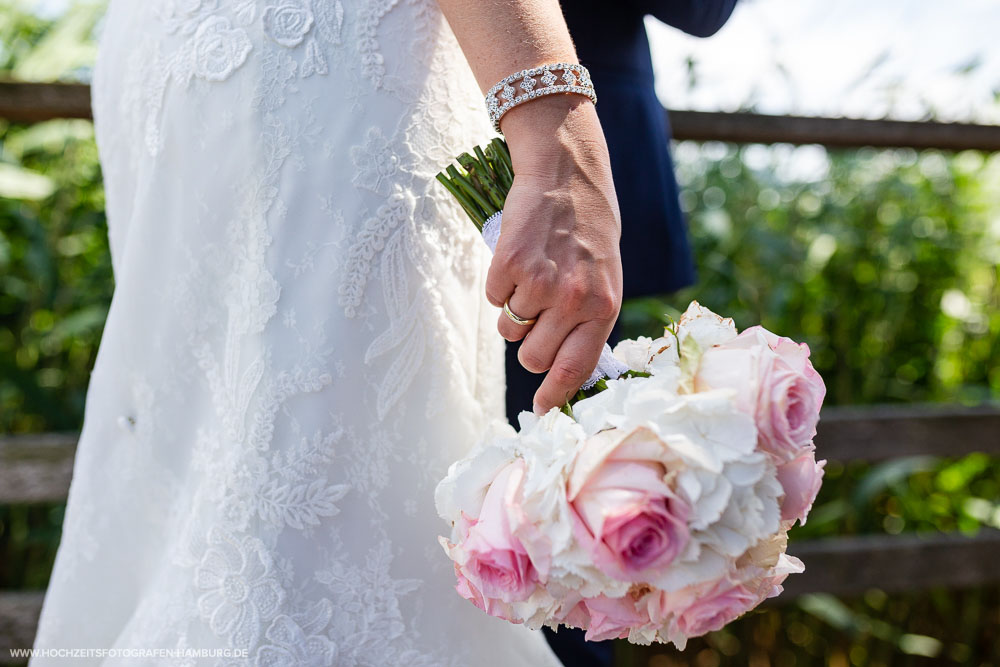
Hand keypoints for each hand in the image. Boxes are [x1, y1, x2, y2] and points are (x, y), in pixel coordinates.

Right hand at [485, 94, 622, 413]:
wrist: (567, 175)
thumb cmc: (588, 232)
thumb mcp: (604, 279)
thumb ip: (588, 324)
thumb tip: (561, 375)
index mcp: (603, 309)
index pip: (574, 370)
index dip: (554, 397)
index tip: (540, 412)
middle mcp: (574, 301)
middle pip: (533, 358)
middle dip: (530, 344)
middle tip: (537, 313)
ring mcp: (540, 283)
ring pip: (509, 331)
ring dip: (514, 311)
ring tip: (533, 275)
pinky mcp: (509, 264)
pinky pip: (493, 298)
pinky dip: (499, 283)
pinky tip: (519, 257)